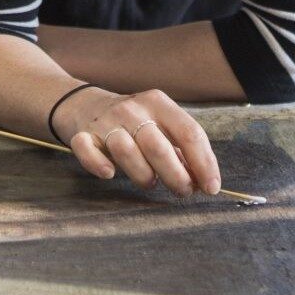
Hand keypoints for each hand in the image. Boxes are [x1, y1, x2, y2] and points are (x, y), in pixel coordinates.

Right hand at [51, 86, 220, 197]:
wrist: (86, 106)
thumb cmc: (135, 123)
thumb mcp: (161, 125)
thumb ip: (182, 150)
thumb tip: (205, 182)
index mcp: (159, 103)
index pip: (189, 132)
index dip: (204, 163)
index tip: (211, 188)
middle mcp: (133, 109)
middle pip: (159, 146)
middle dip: (176, 176)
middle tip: (182, 191)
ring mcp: (106, 121)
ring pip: (127, 151)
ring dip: (143, 175)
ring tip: (150, 181)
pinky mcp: (83, 135)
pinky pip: (87, 151)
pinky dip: (98, 164)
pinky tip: (109, 173)